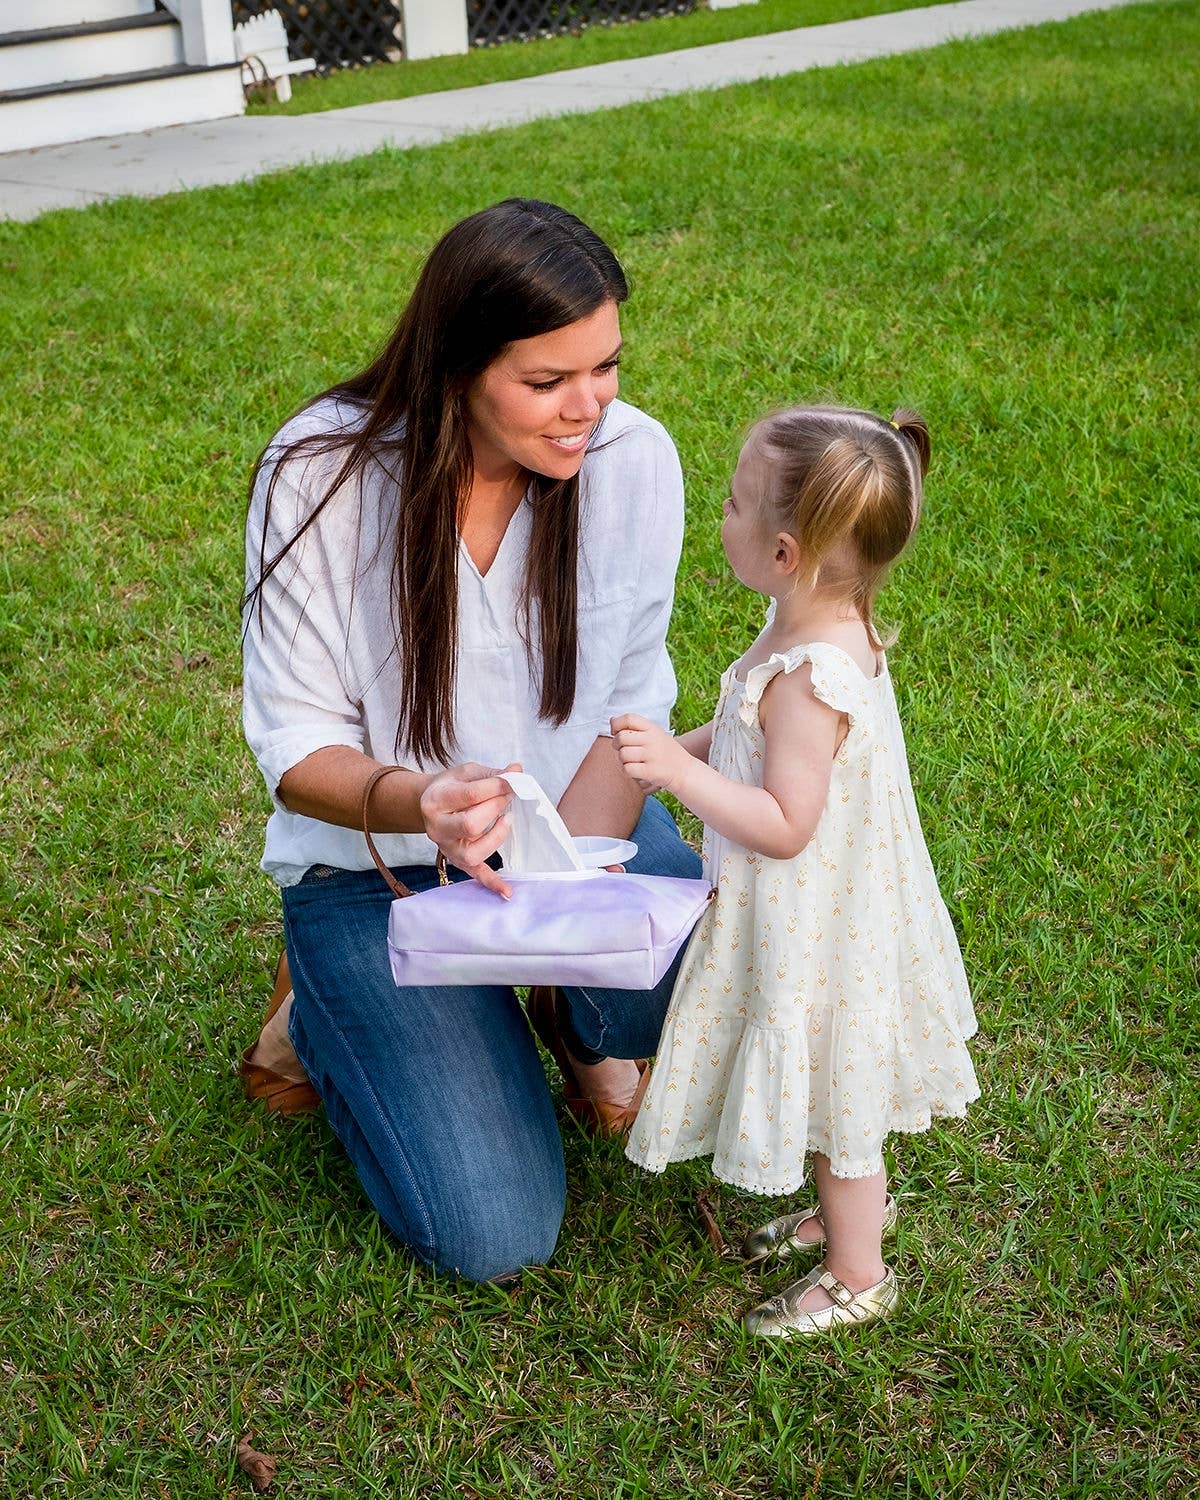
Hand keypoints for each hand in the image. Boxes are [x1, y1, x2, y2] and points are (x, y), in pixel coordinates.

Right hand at [419, 761, 521, 897]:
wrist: (430, 803)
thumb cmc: (452, 787)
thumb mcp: (467, 773)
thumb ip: (492, 774)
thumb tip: (517, 771)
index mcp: (435, 800)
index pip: (470, 795)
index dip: (497, 787)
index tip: (512, 781)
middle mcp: (437, 828)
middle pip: (470, 825)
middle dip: (495, 809)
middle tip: (507, 798)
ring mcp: (446, 847)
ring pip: (473, 852)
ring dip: (497, 836)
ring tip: (507, 821)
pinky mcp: (457, 860)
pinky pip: (475, 874)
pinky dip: (492, 883)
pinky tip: (508, 892)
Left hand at [610, 714, 690, 796]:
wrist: (685, 771)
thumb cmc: (665, 752)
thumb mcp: (655, 734)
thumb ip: (635, 727)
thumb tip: (612, 719)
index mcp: (652, 728)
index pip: (629, 718)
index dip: (617, 724)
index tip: (616, 732)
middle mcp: (652, 739)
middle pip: (621, 737)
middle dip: (616, 744)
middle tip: (623, 749)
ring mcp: (652, 755)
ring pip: (622, 754)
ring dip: (622, 760)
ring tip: (632, 761)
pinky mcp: (650, 771)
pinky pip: (627, 769)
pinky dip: (627, 771)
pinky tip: (635, 770)